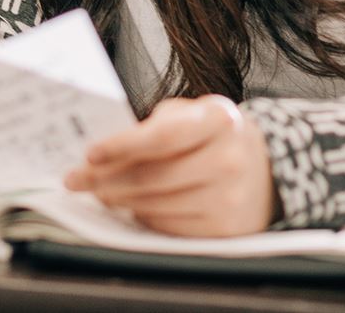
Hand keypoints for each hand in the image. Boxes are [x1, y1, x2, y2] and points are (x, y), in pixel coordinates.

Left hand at [65, 95, 279, 237]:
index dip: (121, 146)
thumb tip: (102, 153)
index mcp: (218, 120)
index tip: (90, 153)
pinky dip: (144, 216)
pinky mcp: (225, 229)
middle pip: (152, 177)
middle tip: (77, 179)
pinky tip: (134, 205)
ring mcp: (229, 198)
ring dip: (120, 200)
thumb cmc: (214, 136)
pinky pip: (168, 226)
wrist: (267, 167)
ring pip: (155, 205)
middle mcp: (229, 160)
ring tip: (101, 191)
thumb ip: (151, 127)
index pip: (161, 137)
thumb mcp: (190, 115)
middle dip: (105, 180)